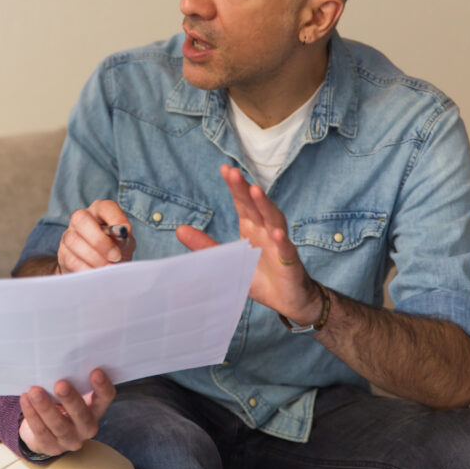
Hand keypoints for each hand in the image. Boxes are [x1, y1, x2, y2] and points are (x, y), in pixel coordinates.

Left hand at [18, 368, 114, 456]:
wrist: (44, 430)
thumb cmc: (60, 402)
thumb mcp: (70, 392)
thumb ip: (71, 379)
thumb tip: (59, 355)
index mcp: (96, 409)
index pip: (106, 398)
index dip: (103, 387)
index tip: (95, 371)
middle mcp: (87, 427)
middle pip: (82, 416)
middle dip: (71, 399)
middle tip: (60, 384)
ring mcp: (70, 440)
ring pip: (59, 425)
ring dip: (46, 407)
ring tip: (35, 391)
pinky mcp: (51, 447)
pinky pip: (41, 431)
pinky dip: (32, 414)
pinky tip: (26, 399)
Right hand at [57, 200, 135, 272]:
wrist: (98, 267)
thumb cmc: (113, 249)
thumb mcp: (123, 242)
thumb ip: (123, 237)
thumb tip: (122, 234)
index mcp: (99, 211)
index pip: (105, 207)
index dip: (115, 217)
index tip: (126, 232)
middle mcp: (80, 219)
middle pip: (81, 219)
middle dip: (99, 240)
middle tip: (115, 256)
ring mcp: (68, 235)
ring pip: (73, 240)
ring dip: (94, 257)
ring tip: (107, 267)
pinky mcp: (63, 254)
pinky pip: (70, 259)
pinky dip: (86, 268)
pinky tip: (97, 274)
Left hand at [176, 165, 323, 323]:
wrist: (288, 299)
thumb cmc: (260, 276)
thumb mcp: (228, 260)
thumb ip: (206, 244)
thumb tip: (179, 229)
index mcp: (251, 227)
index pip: (242, 203)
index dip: (234, 187)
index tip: (225, 169)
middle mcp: (266, 230)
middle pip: (255, 206)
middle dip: (245, 189)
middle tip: (234, 172)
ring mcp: (279, 244)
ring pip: (273, 220)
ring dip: (265, 205)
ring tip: (255, 191)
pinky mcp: (289, 263)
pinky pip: (286, 250)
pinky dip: (282, 241)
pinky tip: (277, 233)